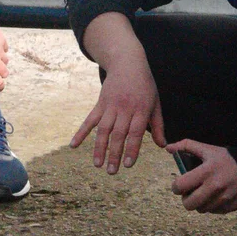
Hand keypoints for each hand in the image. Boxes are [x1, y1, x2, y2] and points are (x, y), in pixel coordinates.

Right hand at [71, 57, 166, 173]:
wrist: (127, 63)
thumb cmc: (145, 85)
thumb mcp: (155, 103)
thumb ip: (158, 125)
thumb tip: (163, 146)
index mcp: (141, 110)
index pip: (136, 133)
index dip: (132, 149)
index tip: (128, 165)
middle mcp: (125, 109)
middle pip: (118, 134)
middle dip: (114, 154)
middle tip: (112, 172)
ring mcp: (110, 106)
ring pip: (103, 130)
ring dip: (99, 148)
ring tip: (97, 164)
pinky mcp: (100, 104)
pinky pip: (89, 120)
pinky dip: (81, 132)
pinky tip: (74, 145)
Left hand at [169, 141, 236, 212]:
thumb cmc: (225, 159)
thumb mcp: (207, 149)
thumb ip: (186, 146)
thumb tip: (168, 148)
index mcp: (207, 171)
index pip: (180, 186)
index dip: (176, 186)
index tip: (179, 183)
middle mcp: (215, 187)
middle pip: (188, 204)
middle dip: (186, 197)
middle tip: (190, 190)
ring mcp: (223, 199)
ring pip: (200, 209)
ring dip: (198, 202)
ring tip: (202, 192)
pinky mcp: (229, 207)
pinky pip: (211, 212)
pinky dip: (209, 206)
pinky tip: (213, 196)